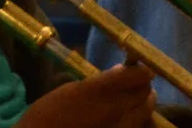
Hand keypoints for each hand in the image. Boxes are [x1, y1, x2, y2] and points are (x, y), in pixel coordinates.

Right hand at [18, 65, 158, 127]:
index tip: (137, 70)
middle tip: (135, 86)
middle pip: (146, 93)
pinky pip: (134, 127)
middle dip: (143, 87)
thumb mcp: (69, 90)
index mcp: (102, 91)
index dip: (141, 71)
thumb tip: (121, 70)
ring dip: (142, 105)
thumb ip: (99, 81)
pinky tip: (124, 119)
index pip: (140, 76)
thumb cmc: (46, 115)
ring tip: (133, 103)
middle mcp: (115, 109)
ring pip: (145, 113)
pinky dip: (134, 121)